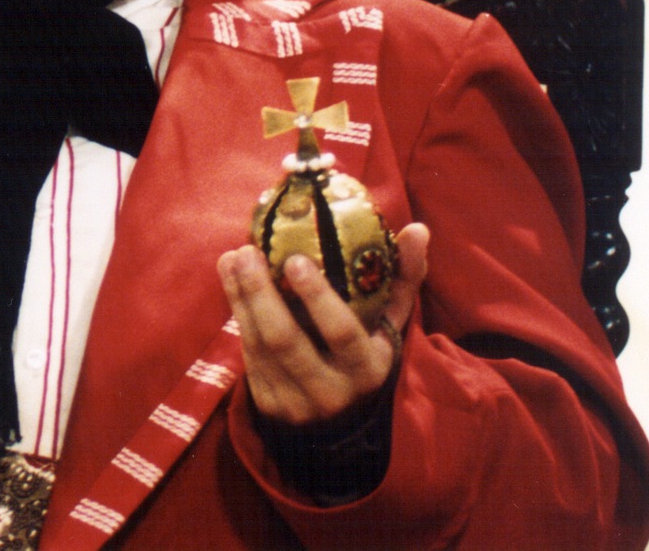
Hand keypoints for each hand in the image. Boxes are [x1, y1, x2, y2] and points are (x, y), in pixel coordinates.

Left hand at [217, 222, 429, 426]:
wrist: (341, 420)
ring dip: (241, 297)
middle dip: (261, 293)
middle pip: (286, 340)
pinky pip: (248, 354)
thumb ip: (403, 278)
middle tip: (248, 251)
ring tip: (233, 258)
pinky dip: (238, 313)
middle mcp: (331, 390)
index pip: (342, 333)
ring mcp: (296, 401)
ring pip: (259, 345)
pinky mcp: (268, 403)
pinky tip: (231, 280)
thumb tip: (417, 229)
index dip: (318, 297)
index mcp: (367, 368)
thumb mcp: (390, 324)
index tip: (295, 260)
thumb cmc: (367, 353)